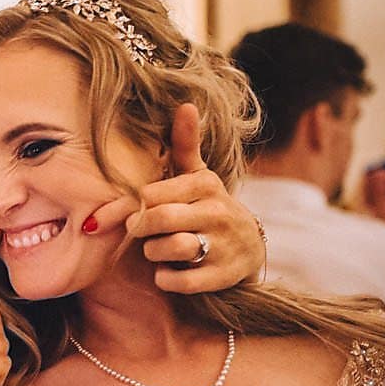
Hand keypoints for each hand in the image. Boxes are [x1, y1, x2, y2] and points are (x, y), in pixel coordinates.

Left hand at [85, 104, 263, 293]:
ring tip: (158, 250)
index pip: (152, 194)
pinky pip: (179, 281)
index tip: (135, 210)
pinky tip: (169, 272)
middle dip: (140, 229)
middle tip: (140, 230)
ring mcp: (223, 245)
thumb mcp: (198, 175)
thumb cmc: (207, 207)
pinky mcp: (222, 276)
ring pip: (169, 249)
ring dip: (153, 254)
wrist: (249, 248)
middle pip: (158, 219)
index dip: (136, 205)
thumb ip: (184, 145)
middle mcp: (218, 212)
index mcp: (206, 184)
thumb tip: (186, 104)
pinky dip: (165, 279)